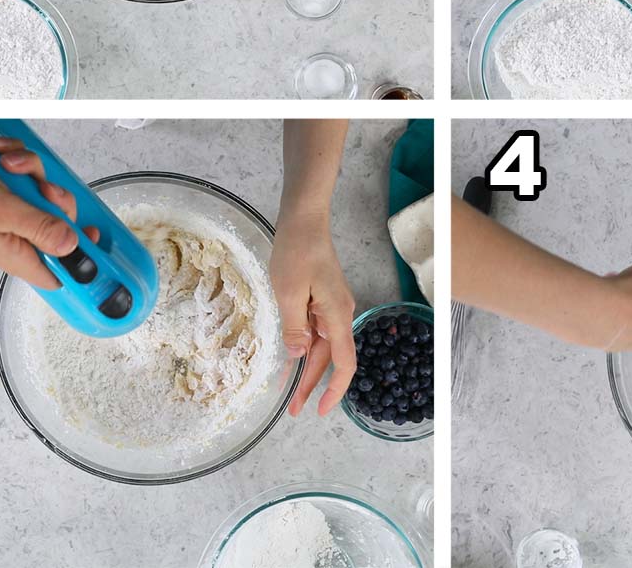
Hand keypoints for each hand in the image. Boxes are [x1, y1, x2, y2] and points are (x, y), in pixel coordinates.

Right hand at [0, 136, 96, 288]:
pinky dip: (18, 159)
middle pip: (59, 221)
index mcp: (16, 253)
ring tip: (9, 164)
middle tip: (42, 188)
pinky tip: (2, 153)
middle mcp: (16, 235)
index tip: (95, 237)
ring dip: (32, 171)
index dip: (81, 259)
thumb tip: (73, 248)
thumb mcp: (1, 213)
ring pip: (43, 191)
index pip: (58, 271)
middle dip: (55, 197)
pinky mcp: (5, 190)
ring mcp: (10, 211)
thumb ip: (39, 229)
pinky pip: (26, 174)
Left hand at [269, 208, 355, 415]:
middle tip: (293, 410)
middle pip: (330, 358)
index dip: (334, 389)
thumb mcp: (288, 293)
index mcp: (336, 315)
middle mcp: (339, 314)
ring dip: (307, 369)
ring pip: (321, 346)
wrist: (303, 221)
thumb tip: (297, 355)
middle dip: (312, 385)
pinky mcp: (323, 300)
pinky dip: (304, 348)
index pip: (343, 362)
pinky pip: (316, 331)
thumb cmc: (297, 252)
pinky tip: (292, 359)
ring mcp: (332, 307)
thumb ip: (294, 328)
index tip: (320, 410)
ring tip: (289, 393)